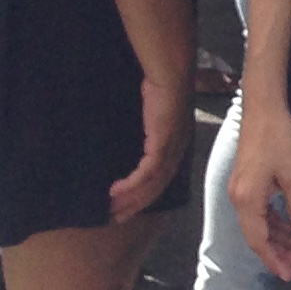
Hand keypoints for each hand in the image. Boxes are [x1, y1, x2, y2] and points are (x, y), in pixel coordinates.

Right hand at [109, 66, 189, 223]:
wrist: (171, 72)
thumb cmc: (160, 87)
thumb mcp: (153, 113)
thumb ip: (148, 129)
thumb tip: (134, 138)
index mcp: (177, 145)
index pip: (162, 178)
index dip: (145, 195)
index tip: (127, 206)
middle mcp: (178, 151)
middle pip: (157, 187)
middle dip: (136, 204)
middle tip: (116, 217)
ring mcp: (173, 148)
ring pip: (152, 184)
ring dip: (131, 199)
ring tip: (111, 209)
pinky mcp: (163, 143)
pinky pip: (147, 172)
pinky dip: (131, 184)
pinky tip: (115, 191)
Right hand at [230, 98, 290, 278]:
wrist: (264, 107)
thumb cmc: (279, 139)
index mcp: (247, 200)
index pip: (258, 240)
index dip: (274, 260)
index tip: (289, 275)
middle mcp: (240, 198)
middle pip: (259, 235)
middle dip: (281, 252)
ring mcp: (242, 190)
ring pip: (262, 223)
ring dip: (281, 236)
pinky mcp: (249, 181)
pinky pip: (262, 210)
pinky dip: (278, 220)